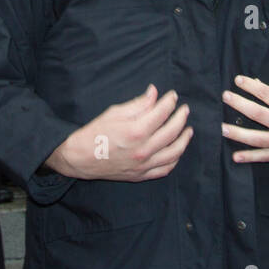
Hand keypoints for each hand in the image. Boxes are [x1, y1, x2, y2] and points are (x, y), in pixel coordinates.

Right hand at [47, 84, 192, 181]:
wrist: (80, 158)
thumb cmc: (95, 133)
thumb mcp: (115, 113)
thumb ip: (138, 104)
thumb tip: (154, 93)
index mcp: (135, 131)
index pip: (161, 113)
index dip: (170, 102)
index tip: (173, 96)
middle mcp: (142, 149)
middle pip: (171, 131)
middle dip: (181, 118)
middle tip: (185, 110)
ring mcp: (143, 164)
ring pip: (174, 152)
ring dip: (184, 140)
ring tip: (188, 130)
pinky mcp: (141, 175)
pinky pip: (165, 169)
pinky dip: (175, 159)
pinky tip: (177, 150)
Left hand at [222, 75, 268, 160]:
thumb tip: (256, 84)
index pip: (266, 94)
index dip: (250, 86)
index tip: (237, 80)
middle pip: (257, 114)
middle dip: (239, 104)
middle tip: (225, 97)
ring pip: (256, 138)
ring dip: (238, 133)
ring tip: (222, 127)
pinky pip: (264, 157)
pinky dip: (250, 158)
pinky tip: (235, 156)